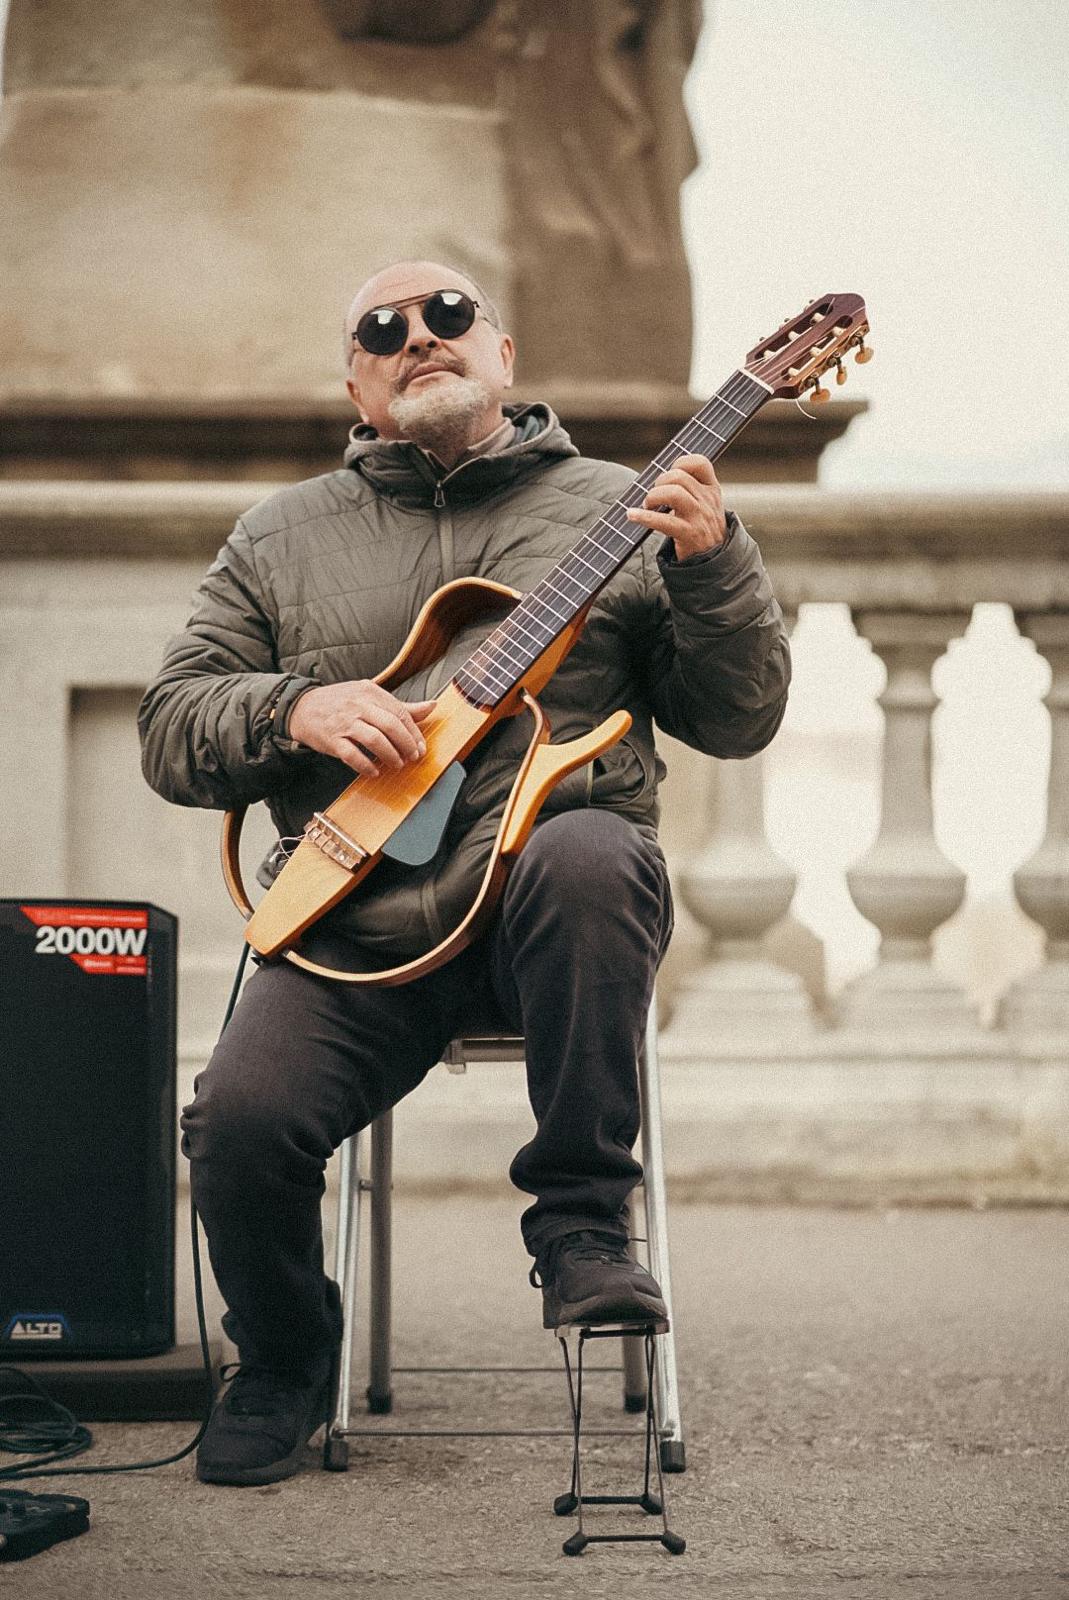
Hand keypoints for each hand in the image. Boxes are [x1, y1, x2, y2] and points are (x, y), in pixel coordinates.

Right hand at [288, 681, 435, 777]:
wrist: (302, 707)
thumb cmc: (341, 703)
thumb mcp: (370, 697)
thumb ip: (401, 706)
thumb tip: (432, 706)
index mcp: (370, 692)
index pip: (400, 713)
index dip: (414, 733)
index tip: (421, 748)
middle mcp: (358, 705)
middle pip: (391, 726)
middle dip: (406, 745)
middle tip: (412, 758)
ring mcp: (344, 722)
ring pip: (374, 740)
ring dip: (390, 755)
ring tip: (396, 764)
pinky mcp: (331, 739)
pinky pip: (352, 755)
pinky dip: (366, 766)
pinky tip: (373, 771)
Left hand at [626, 453, 726, 558]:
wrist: (713, 561)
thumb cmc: (702, 529)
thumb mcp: (705, 505)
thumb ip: (689, 490)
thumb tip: (656, 479)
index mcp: (711, 489)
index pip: (700, 463)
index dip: (680, 463)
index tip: (669, 474)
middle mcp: (707, 500)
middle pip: (679, 476)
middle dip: (659, 482)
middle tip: (653, 496)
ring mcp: (699, 517)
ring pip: (674, 493)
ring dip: (653, 496)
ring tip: (647, 505)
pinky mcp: (689, 534)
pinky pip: (664, 521)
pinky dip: (644, 517)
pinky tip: (632, 515)